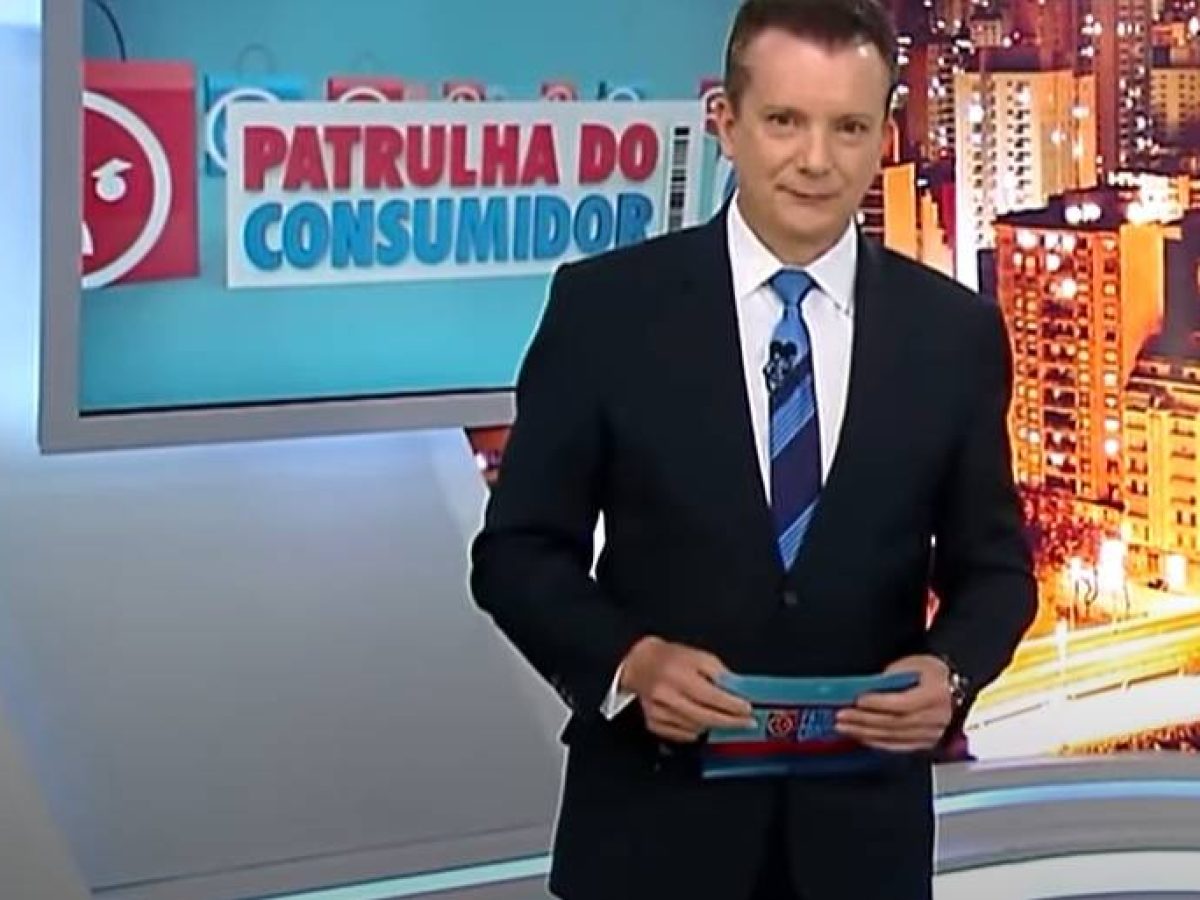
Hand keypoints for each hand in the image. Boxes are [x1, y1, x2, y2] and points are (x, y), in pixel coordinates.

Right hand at [620, 637, 754, 742]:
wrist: (639, 664)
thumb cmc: (671, 659)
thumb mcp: (699, 656)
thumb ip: (720, 674)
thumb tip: (738, 692)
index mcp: (678, 675)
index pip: (711, 696)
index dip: (732, 705)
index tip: (748, 709)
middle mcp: (666, 696)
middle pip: (705, 717)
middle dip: (730, 722)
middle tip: (747, 723)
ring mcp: (658, 712)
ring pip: (696, 728)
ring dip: (714, 726)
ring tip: (727, 720)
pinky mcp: (654, 723)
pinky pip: (682, 735)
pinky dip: (696, 730)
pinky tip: (703, 722)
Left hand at [835, 655, 953, 752]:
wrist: (951, 689)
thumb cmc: (931, 673)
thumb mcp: (913, 664)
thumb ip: (892, 676)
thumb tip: (866, 689)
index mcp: (936, 695)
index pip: (904, 704)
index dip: (879, 703)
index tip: (858, 700)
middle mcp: (937, 718)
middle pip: (895, 723)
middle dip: (865, 720)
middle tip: (842, 716)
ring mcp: (932, 734)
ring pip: (894, 737)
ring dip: (865, 733)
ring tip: (844, 727)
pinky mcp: (926, 744)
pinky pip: (898, 746)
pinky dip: (876, 742)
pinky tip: (860, 737)